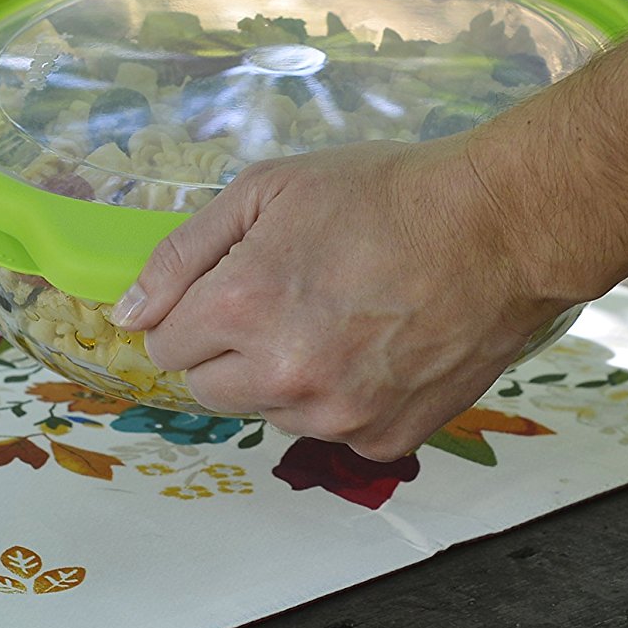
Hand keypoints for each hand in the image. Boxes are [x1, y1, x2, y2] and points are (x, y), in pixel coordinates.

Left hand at [109, 137, 574, 461]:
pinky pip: (331, 430)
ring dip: (284, 375)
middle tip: (287, 299)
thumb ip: (183, 253)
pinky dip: (341, 398)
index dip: (194, 309)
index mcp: (241, 306)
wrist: (498, 229)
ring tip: (341, 318)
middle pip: (208, 388)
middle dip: (229, 348)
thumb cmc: (384, 194)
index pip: (166, 343)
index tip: (234, 286)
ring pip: (269, 411)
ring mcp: (336, 416)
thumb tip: (128, 314)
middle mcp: (281, 374)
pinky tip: (377, 348)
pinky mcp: (383, 438)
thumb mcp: (269, 189)